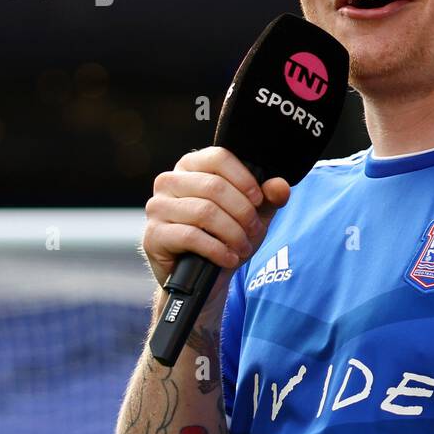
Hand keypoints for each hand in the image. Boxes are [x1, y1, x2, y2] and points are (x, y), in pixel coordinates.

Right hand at [141, 146, 290, 289]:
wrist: (204, 276)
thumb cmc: (226, 236)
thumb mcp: (253, 214)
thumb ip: (269, 198)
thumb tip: (280, 186)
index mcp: (191, 166)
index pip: (219, 157)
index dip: (244, 179)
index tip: (258, 200)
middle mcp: (169, 181)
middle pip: (214, 187)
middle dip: (243, 212)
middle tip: (255, 230)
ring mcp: (157, 207)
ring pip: (204, 212)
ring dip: (232, 233)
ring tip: (244, 247)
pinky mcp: (153, 235)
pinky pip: (191, 236)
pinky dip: (217, 249)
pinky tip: (229, 258)